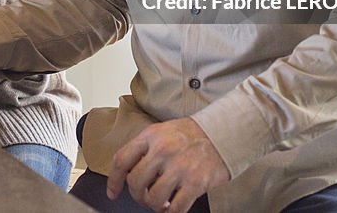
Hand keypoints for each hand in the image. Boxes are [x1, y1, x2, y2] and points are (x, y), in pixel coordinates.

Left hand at [107, 118, 228, 212]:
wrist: (223, 132)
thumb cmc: (192, 134)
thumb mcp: (162, 131)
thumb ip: (145, 148)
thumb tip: (128, 173)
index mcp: (151, 136)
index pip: (121, 160)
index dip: (114, 181)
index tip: (113, 192)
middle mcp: (162, 150)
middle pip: (135, 182)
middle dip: (137, 195)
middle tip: (144, 197)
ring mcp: (179, 167)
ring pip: (153, 199)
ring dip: (154, 205)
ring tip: (161, 202)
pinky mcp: (196, 183)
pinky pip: (175, 208)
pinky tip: (172, 207)